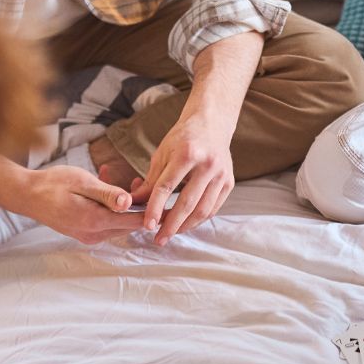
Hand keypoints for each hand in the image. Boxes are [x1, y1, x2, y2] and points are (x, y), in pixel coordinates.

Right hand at [0, 152, 141, 244]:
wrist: (26, 195)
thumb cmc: (53, 184)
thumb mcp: (82, 182)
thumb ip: (107, 193)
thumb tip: (128, 202)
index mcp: (95, 221)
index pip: (134, 221)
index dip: (154, 213)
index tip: (171, 204)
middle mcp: (94, 234)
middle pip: (128, 223)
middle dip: (141, 206)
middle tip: (150, 186)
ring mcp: (88, 235)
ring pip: (118, 222)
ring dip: (126, 205)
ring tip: (132, 182)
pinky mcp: (84, 232)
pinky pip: (106, 221)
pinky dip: (112, 207)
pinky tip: (109, 185)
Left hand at [135, 112, 234, 243]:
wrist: (212, 124)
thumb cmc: (182, 138)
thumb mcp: (162, 154)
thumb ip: (150, 181)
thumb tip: (135, 204)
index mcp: (187, 153)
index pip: (167, 187)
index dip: (155, 208)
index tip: (147, 225)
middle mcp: (207, 164)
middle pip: (187, 203)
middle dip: (171, 224)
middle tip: (158, 239)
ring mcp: (221, 174)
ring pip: (203, 210)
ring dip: (185, 226)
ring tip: (171, 234)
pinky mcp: (229, 182)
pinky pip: (213, 208)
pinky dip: (199, 219)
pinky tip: (186, 224)